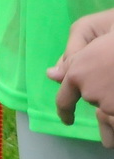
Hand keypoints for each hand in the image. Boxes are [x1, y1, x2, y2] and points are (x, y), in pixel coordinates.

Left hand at [49, 8, 113, 145]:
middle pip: (91, 96)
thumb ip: (70, 60)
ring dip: (112, 93)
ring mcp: (108, 103)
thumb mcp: (88, 39)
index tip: (67, 120)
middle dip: (99, 86)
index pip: (64, 100)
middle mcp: (89, 92)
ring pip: (107, 103)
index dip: (65, 112)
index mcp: (76, 74)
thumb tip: (51, 76)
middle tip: (112, 69)